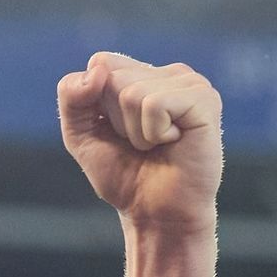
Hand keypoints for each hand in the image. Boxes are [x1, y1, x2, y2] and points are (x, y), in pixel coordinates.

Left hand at [58, 52, 222, 234]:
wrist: (156, 213)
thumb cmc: (124, 175)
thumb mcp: (81, 135)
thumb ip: (72, 97)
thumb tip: (97, 70)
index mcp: (143, 75)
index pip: (100, 63)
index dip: (94, 103)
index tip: (114, 131)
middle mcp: (168, 73)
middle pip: (112, 78)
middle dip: (114, 121)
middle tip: (140, 143)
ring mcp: (190, 83)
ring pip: (132, 92)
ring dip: (134, 132)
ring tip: (156, 145)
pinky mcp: (204, 99)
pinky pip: (154, 104)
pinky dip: (152, 133)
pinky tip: (172, 142)